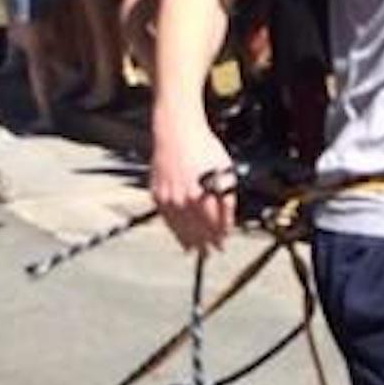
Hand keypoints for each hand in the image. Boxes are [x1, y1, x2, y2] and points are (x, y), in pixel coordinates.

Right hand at [150, 120, 234, 252]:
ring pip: (180, 229)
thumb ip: (226, 199)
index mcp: (202, 196)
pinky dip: (174, 229)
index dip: (219, 236)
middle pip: (196, 231)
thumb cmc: (203, 148)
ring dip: (189, 241)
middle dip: (205, 243)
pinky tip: (180, 235)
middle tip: (211, 252)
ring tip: (195, 250)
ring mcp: (168, 199)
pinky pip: (166, 219)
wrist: (177, 133)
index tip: (223, 243)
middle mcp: (184, 201)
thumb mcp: (225, 171)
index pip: (213, 226)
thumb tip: (227, 220)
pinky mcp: (156, 195)